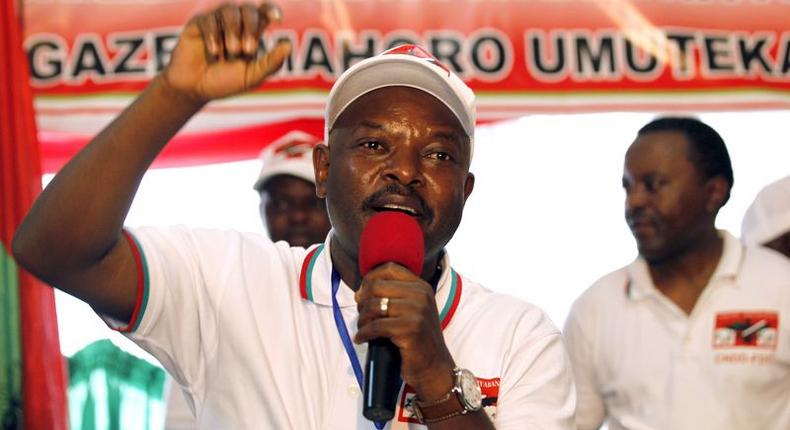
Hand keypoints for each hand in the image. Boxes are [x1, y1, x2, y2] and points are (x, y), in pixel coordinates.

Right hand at [161, 2, 291, 104]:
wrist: (195, 90)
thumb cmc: (225, 82)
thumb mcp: (252, 77)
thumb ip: (271, 63)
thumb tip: (288, 45)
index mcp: (251, 32)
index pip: (264, 11)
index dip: (271, 10)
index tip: (277, 19)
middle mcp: (234, 22)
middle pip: (248, 9)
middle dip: (251, 28)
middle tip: (248, 51)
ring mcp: (215, 21)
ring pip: (229, 10)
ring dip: (234, 31)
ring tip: (232, 52)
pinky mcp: (197, 24)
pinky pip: (209, 20)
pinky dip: (214, 37)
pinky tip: (215, 53)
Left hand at [354, 263, 455, 401]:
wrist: (435, 367)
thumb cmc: (418, 339)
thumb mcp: (413, 310)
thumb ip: (395, 296)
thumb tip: (360, 292)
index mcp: (421, 287)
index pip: (389, 268)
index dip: (370, 278)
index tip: (362, 293)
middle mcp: (421, 295)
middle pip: (377, 286)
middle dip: (363, 301)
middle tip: (361, 315)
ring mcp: (417, 312)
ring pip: (374, 305)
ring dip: (362, 318)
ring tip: (362, 327)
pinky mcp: (410, 329)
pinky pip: (376, 326)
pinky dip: (364, 333)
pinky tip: (361, 339)